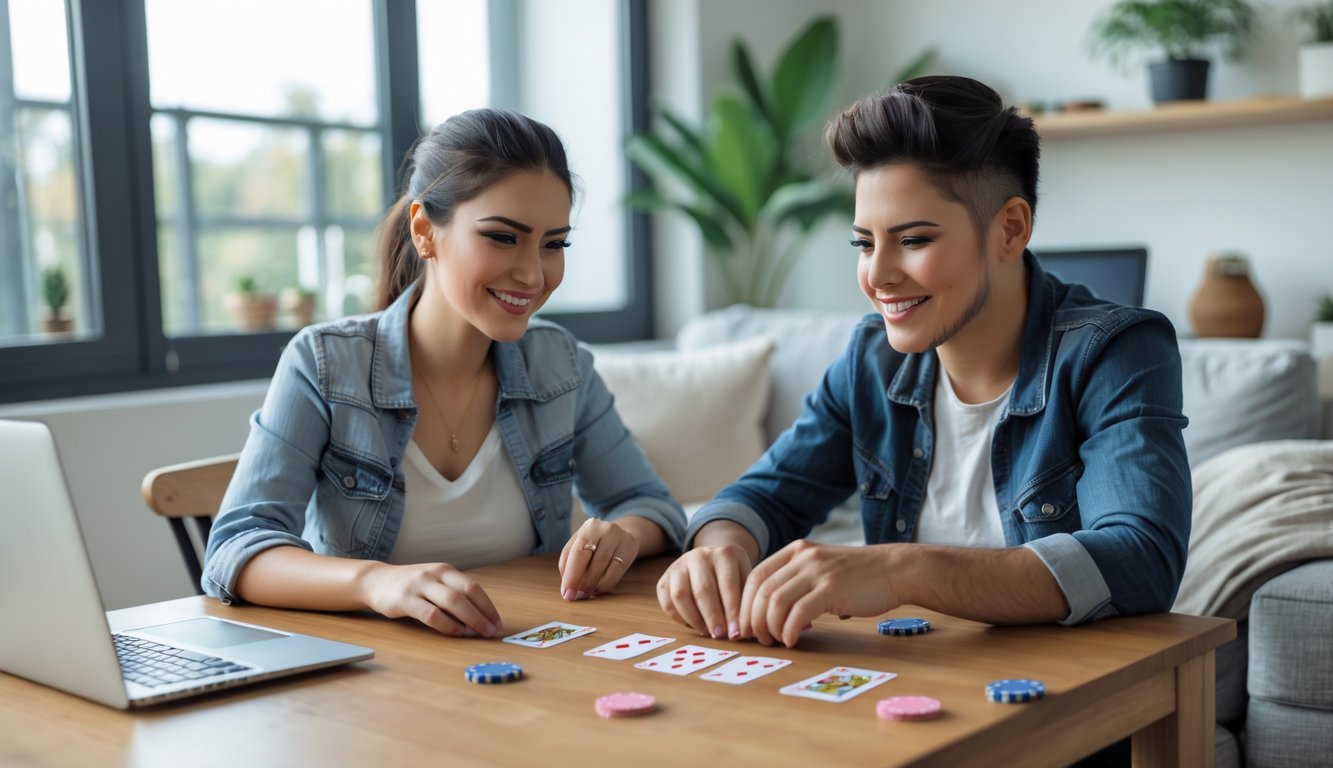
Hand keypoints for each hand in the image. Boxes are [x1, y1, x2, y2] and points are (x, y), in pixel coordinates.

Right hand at [360, 562, 502, 637]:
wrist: (375, 581)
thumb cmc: (411, 586)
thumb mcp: (434, 583)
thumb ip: (452, 595)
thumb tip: (479, 618)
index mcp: (445, 570)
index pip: (473, 587)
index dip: (488, 606)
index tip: (497, 622)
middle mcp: (434, 574)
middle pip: (466, 593)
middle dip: (482, 614)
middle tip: (492, 631)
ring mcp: (419, 585)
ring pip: (452, 602)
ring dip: (470, 620)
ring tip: (478, 634)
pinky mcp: (405, 599)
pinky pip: (431, 614)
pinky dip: (447, 625)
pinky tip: (456, 633)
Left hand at [558, 518, 639, 599]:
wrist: (625, 536)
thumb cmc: (598, 545)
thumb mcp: (583, 546)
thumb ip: (570, 562)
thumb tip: (566, 586)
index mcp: (588, 528)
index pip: (572, 552)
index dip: (569, 575)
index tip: (565, 593)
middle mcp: (603, 529)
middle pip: (585, 556)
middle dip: (577, 579)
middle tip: (574, 596)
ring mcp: (618, 537)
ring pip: (600, 564)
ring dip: (591, 583)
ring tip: (586, 593)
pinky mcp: (629, 548)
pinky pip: (616, 571)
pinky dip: (605, 584)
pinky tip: (599, 589)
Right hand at [656, 544, 752, 640]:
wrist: (712, 562)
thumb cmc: (732, 579)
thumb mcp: (744, 582)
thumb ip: (743, 603)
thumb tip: (739, 631)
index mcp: (725, 553)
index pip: (728, 583)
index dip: (731, 610)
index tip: (735, 632)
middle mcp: (700, 555)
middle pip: (703, 589)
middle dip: (712, 616)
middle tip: (719, 635)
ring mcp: (679, 565)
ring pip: (680, 595)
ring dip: (694, 619)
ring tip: (706, 631)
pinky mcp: (665, 578)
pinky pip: (667, 601)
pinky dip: (678, 618)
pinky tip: (692, 625)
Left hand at [741, 540, 900, 647]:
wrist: (895, 570)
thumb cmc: (859, 576)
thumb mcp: (822, 568)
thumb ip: (798, 582)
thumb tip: (773, 614)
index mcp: (796, 551)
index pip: (756, 576)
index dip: (744, 603)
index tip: (744, 625)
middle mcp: (802, 557)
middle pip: (761, 590)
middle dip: (752, 619)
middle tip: (757, 639)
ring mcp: (817, 572)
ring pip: (776, 602)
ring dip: (769, 627)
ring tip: (775, 641)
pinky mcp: (832, 589)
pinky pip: (798, 613)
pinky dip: (790, 630)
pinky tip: (793, 640)